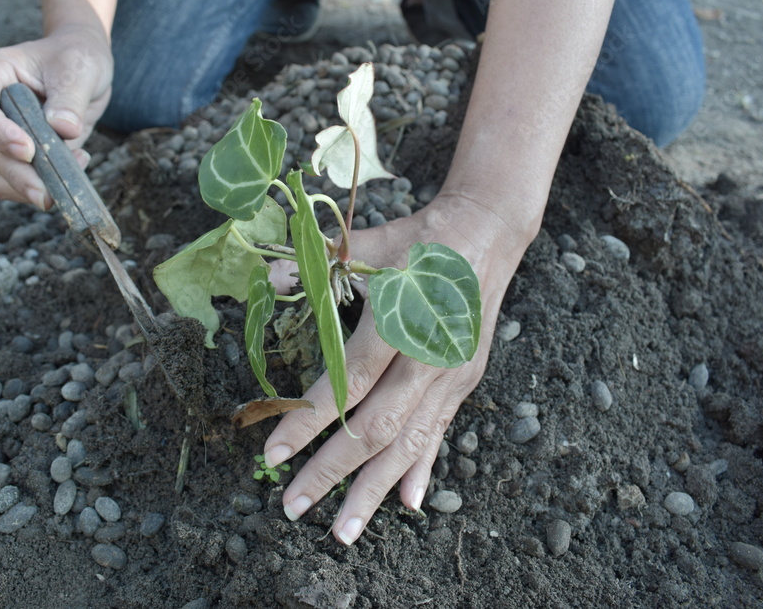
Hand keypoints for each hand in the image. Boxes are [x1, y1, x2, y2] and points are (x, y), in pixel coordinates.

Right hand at [0, 25, 112, 208]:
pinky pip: (16, 182)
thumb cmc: (77, 57)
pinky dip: (42, 186)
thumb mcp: (80, 68)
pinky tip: (75, 166)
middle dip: (17, 174)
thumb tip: (63, 130)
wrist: (84, 67)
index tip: (28, 150)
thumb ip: (70, 98)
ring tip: (70, 174)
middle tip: (47, 194)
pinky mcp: (19, 154)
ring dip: (28, 186)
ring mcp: (1, 132)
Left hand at [264, 193, 532, 544]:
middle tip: (292, 507)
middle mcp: (429, 358)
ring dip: (373, 489)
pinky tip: (408, 503)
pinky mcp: (464, 382)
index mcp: (401, 323)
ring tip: (344, 531)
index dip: (308, 421)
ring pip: (408, 443)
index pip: (347, 383)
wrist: (490, 232)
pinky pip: (439, 434)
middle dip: (331, 472)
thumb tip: (272, 276)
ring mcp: (451, 375)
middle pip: (375, 427)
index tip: (272, 455)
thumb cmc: (422, 238)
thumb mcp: (370, 242)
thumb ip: (323, 263)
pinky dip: (421, 469)